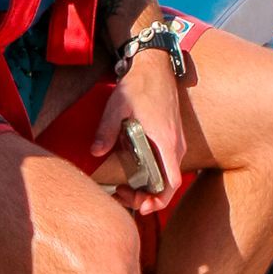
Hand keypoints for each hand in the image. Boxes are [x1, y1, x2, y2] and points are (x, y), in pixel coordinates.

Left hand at [88, 54, 186, 215]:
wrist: (154, 66)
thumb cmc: (139, 85)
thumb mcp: (118, 107)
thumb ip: (106, 131)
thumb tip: (96, 152)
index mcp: (166, 142)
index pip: (171, 183)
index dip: (160, 200)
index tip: (143, 207)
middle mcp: (176, 145)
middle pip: (168, 184)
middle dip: (148, 198)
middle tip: (123, 197)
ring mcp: (176, 142)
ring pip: (168, 176)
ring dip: (150, 187)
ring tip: (124, 188)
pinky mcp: (171, 138)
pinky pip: (167, 165)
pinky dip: (153, 175)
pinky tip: (134, 173)